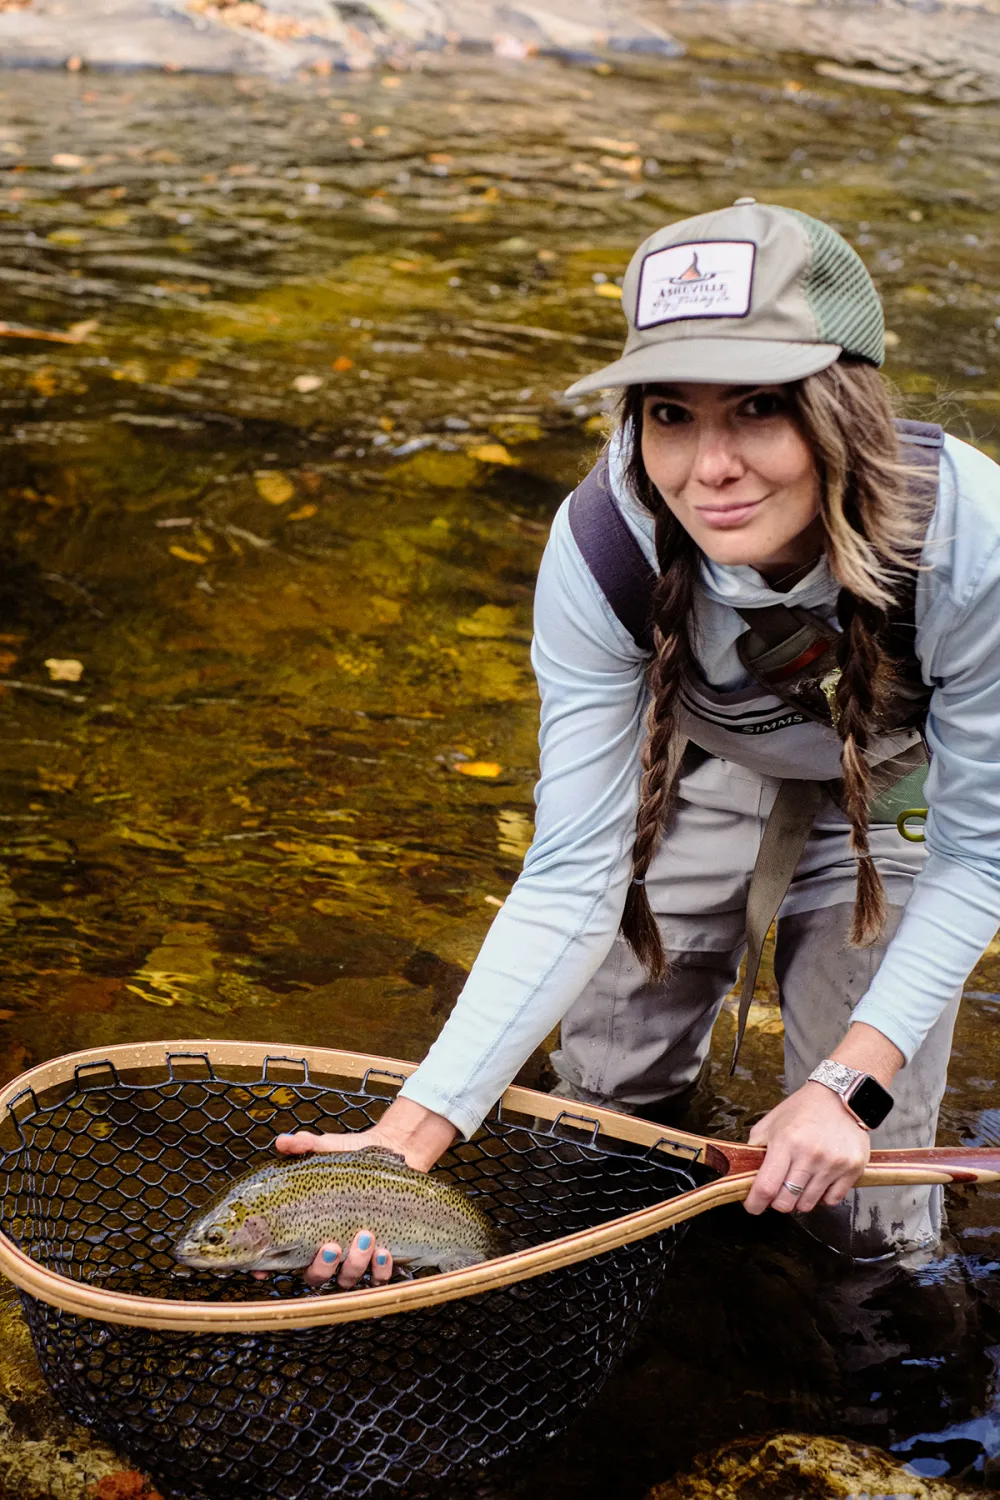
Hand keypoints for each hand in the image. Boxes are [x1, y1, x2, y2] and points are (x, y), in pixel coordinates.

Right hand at [258, 1098, 457, 1290]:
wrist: (395, 1151)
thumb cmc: (353, 1156)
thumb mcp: (328, 1147)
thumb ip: (304, 1145)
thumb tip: (283, 1141)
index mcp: (307, 1229)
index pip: (278, 1259)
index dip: (266, 1269)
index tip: (262, 1269)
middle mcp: (328, 1249)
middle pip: (315, 1277)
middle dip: (322, 1267)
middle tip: (332, 1246)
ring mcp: (355, 1255)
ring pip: (347, 1278)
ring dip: (355, 1264)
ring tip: (365, 1236)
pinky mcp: (383, 1254)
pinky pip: (379, 1276)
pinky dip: (381, 1268)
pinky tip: (383, 1250)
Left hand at [743, 1081, 870, 1215]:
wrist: (841, 1096)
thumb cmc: (804, 1108)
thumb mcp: (771, 1122)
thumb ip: (755, 1148)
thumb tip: (745, 1173)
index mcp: (786, 1142)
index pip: (766, 1187)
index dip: (755, 1203)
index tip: (752, 1206)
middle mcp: (810, 1155)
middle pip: (786, 1202)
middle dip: (777, 1202)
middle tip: (778, 1191)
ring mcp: (833, 1164)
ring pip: (808, 1205)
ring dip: (799, 1199)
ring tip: (800, 1181)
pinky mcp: (852, 1169)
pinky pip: (832, 1201)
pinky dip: (822, 1197)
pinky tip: (818, 1181)